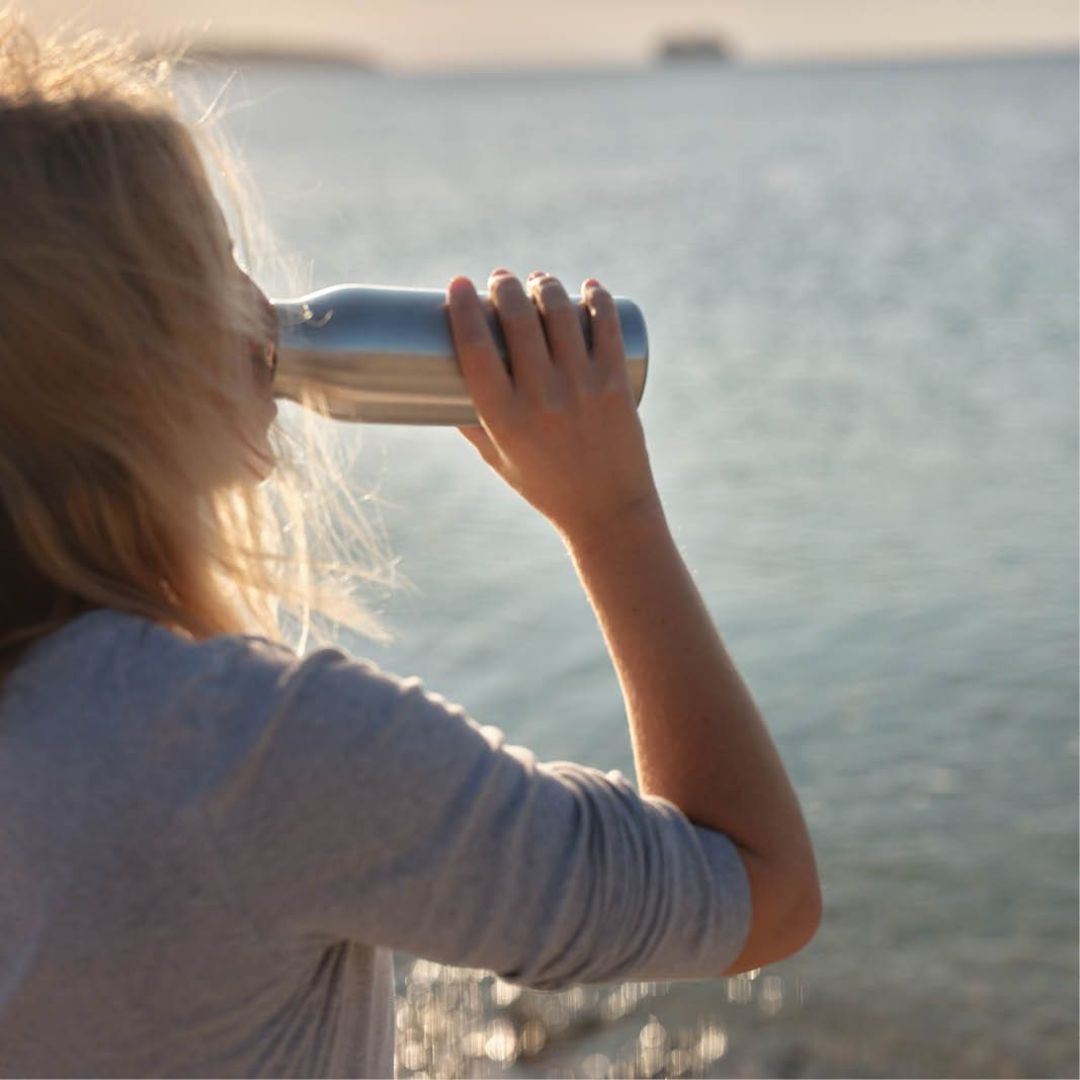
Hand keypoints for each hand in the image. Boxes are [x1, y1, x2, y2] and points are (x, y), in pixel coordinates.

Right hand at [445, 268, 659, 541]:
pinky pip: (605, 327)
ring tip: (538, 283)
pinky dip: (596, 299)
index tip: (458, 283)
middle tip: (500, 279)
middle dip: (504, 286)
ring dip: (545, 285)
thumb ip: (472, 424)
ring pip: (559, 314)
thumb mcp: (499, 460)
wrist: (607, 512)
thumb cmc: (545, 487)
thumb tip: (446, 385)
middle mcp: (541, 398)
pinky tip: (588, 288)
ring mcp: (581, 388)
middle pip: (516, 319)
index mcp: (503, 418)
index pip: (474, 347)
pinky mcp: (615, 385)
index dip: (464, 306)